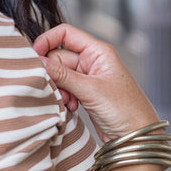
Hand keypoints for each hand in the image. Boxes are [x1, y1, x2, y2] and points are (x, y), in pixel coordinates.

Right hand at [34, 24, 158, 141]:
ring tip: (68, 102)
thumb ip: (63, 75)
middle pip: (59, 57)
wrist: (136, 136)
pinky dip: (64, 97)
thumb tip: (39, 62)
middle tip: (56, 90)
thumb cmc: (126, 110)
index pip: (66, 34)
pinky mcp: (86, 93)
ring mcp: (89, 78)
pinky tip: (72, 108)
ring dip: (59, 88)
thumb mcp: (91, 90)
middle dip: (54, 74)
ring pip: (60, 75)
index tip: (33, 55)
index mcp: (99, 52)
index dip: (47, 40)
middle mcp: (93, 61)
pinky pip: (65, 88)